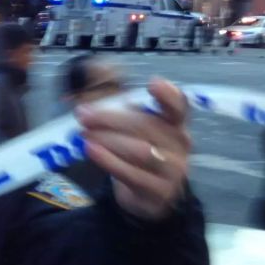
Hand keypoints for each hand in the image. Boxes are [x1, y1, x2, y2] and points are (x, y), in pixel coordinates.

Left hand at [77, 78, 190, 220]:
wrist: (147, 196)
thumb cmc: (138, 150)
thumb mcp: (129, 124)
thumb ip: (113, 97)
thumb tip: (92, 68)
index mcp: (175, 122)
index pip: (178, 106)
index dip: (168, 95)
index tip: (153, 84)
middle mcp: (180, 144)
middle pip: (147, 126)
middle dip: (112, 119)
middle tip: (84, 115)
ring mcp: (173, 169)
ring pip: (139, 151)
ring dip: (108, 140)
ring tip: (85, 133)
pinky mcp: (159, 191)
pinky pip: (132, 174)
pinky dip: (109, 161)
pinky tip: (91, 150)